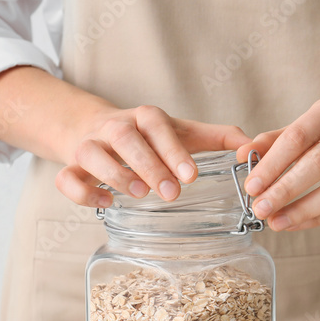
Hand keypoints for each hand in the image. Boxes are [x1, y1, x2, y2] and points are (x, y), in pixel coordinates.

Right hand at [56, 105, 249, 207]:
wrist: (92, 126)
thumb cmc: (146, 135)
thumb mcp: (180, 131)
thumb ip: (217, 137)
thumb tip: (253, 147)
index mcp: (144, 117)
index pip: (156, 124)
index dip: (173, 149)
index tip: (192, 175)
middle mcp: (115, 127)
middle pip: (124, 138)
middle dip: (148, 165)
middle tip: (171, 193)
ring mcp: (90, 146)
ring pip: (91, 154)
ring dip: (115, 174)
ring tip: (140, 195)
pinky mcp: (71, 166)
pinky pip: (67, 178)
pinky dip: (81, 191)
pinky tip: (105, 203)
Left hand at [235, 96, 319, 231]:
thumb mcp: (299, 127)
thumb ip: (270, 142)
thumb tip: (242, 156)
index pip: (298, 137)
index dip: (272, 165)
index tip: (251, 186)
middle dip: (286, 190)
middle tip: (261, 209)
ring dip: (304, 210)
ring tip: (276, 222)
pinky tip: (297, 222)